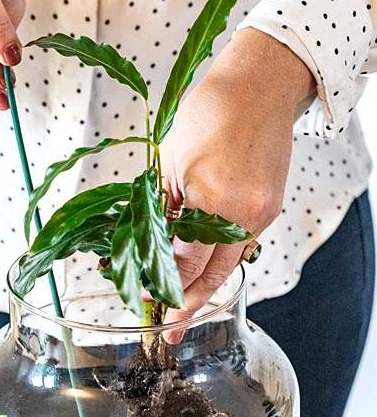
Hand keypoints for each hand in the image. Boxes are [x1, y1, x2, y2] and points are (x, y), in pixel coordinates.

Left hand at [161, 28, 314, 342]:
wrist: (259, 87)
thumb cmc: (209, 114)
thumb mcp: (168, 161)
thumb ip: (160, 210)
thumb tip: (149, 247)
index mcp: (212, 199)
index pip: (185, 261)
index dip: (164, 284)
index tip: (147, 296)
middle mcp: (244, 213)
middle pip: (214, 276)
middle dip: (189, 306)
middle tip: (170, 329)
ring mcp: (262, 213)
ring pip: (230, 264)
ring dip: (206, 285)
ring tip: (184, 303)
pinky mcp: (270, 208)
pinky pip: (242, 244)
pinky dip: (222, 257)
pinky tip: (204, 264)